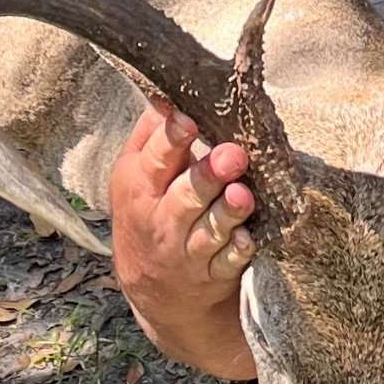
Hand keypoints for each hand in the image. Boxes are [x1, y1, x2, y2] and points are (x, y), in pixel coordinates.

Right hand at [108, 103, 257, 373]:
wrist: (154, 293)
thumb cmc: (149, 214)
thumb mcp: (136, 177)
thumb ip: (152, 135)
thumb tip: (167, 90)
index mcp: (139, 187)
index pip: (156, 159)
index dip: (172, 139)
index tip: (189, 118)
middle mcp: (161, 220)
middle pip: (186, 195)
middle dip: (209, 175)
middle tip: (233, 155)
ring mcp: (187, 252)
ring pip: (210, 230)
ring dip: (227, 213)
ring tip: (242, 196)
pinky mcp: (211, 275)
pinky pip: (227, 263)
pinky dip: (237, 251)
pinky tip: (248, 239)